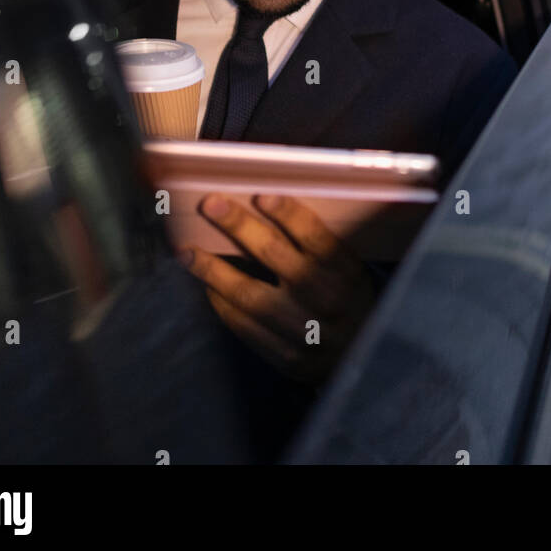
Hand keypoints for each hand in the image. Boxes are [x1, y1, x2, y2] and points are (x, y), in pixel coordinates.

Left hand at [176, 194, 378, 385]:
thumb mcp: (348, 267)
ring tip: (187, 253)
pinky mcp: (286, 357)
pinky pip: (246, 328)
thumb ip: (316, 243)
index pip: (314, 235)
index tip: (261, 194)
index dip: (287, 213)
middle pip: (275, 255)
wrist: (363, 355)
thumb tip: (264, 204)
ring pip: (250, 296)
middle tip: (211, 204)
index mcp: (344, 270)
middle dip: (239, 226)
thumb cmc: (348, 297)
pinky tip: (208, 288)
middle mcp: (324, 298)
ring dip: (214, 271)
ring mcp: (303, 330)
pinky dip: (223, 306)